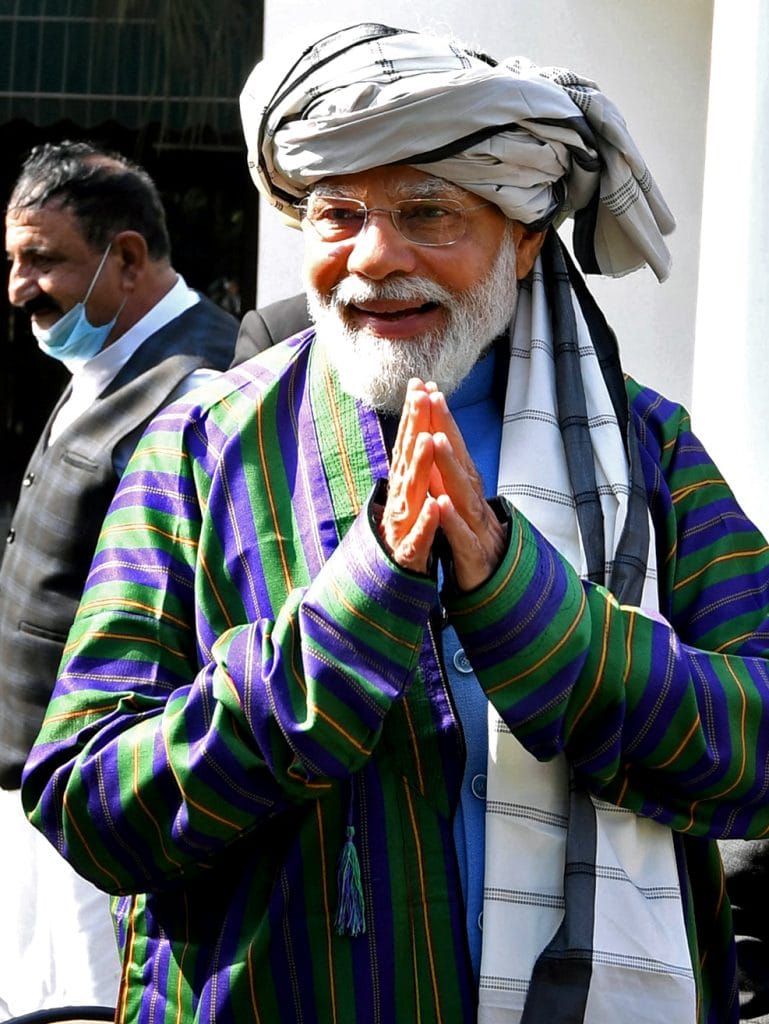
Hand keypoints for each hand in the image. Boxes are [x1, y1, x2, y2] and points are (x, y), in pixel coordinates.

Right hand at [379, 379, 440, 573]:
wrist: (391, 578)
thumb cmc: (404, 532)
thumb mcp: (409, 495)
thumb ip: (410, 465)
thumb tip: (414, 430)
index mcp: (403, 484)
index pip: (407, 443)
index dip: (413, 414)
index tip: (419, 384)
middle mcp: (400, 497)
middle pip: (407, 457)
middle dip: (414, 426)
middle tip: (420, 395)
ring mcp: (402, 523)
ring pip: (411, 491)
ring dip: (419, 465)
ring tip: (427, 440)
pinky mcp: (408, 551)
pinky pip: (419, 535)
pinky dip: (427, 521)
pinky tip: (434, 507)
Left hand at [426, 385, 505, 589]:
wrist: (495, 587)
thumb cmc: (472, 542)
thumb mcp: (459, 506)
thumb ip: (448, 479)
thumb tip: (433, 445)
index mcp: (467, 492)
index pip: (453, 450)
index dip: (442, 421)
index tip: (428, 388)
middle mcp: (474, 502)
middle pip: (460, 461)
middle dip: (446, 429)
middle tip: (432, 397)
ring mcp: (476, 527)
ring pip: (462, 493)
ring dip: (449, 466)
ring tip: (434, 440)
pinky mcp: (473, 555)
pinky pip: (462, 535)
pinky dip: (452, 519)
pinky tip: (442, 503)